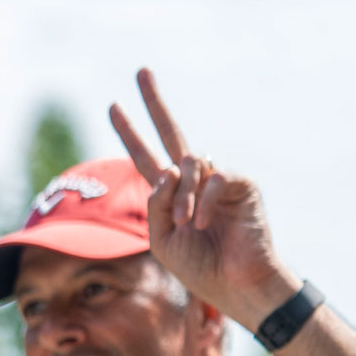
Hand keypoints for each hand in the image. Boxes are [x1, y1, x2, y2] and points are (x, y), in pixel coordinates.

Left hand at [109, 68, 301, 329]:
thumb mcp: (162, 240)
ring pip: (188, 164)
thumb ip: (155, 206)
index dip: (130, 133)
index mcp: (173, 195)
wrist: (237, 285)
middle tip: (140, 71)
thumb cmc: (202, 267)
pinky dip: (202, 201)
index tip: (113, 106)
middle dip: (153, 103)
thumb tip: (164, 170)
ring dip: (180, 196)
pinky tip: (202, 223)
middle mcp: (195, 180)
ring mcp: (218, 179)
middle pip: (172, 132)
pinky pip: (212, 178)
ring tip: (185, 224)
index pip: (147, 157)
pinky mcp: (241, 183)